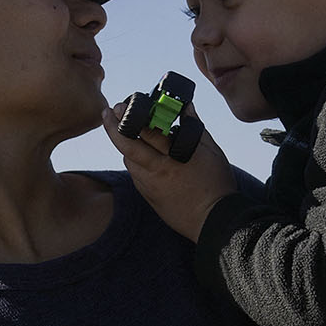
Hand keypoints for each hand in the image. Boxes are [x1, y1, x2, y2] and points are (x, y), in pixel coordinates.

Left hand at [102, 101, 236, 240]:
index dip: (131, 116)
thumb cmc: (217, 184)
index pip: (147, 132)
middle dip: (112, 127)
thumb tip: (185, 107)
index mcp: (175, 156)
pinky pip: (136, 175)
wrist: (214, 221)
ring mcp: (151, 186)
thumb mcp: (212, 151)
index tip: (122, 105)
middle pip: (127, 146)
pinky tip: (140, 154)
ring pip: (128, 160)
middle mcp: (159, 170)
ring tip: (123, 131)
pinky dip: (134, 161)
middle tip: (107, 112)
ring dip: (124, 144)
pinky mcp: (149, 197)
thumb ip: (195, 127)